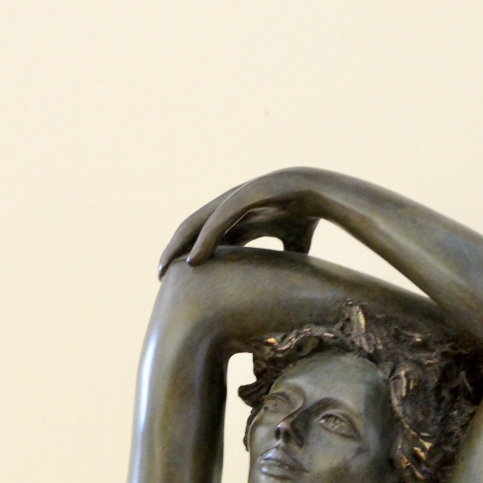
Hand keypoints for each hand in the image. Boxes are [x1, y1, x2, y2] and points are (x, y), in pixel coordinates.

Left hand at [158, 170, 323, 277]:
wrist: (324, 193)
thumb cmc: (306, 216)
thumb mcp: (287, 247)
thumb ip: (278, 262)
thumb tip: (284, 290)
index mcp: (235, 217)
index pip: (203, 237)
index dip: (188, 255)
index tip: (176, 277)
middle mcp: (229, 206)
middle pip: (192, 229)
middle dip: (174, 251)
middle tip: (159, 275)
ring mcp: (235, 198)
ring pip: (198, 224)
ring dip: (179, 246)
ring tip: (166, 268)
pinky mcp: (245, 195)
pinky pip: (219, 221)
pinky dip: (204, 241)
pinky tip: (192, 260)